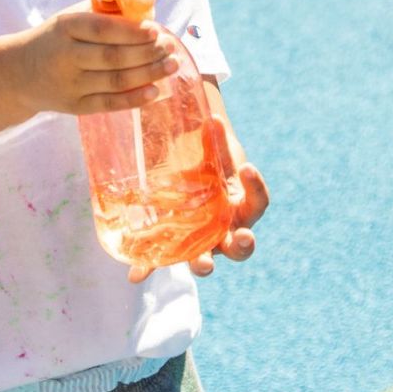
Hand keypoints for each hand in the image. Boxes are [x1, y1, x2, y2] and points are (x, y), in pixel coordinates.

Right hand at [22, 5, 177, 116]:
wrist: (18, 73)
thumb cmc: (55, 39)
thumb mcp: (68, 18)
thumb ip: (101, 12)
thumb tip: (145, 9)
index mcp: (64, 27)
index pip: (102, 30)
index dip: (132, 31)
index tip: (156, 30)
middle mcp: (65, 57)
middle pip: (113, 57)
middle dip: (148, 53)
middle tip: (171, 47)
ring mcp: (69, 85)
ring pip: (115, 81)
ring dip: (148, 74)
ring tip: (172, 65)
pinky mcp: (73, 107)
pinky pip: (108, 104)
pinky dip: (134, 99)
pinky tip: (155, 91)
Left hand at [128, 115, 268, 283]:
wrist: (193, 169)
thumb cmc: (211, 161)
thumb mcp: (214, 151)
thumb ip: (214, 139)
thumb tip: (212, 117)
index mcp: (241, 206)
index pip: (257, 202)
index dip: (256, 187)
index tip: (248, 167)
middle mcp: (226, 230)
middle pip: (240, 246)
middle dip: (242, 244)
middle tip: (242, 236)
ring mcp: (202, 241)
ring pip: (207, 258)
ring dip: (204, 263)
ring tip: (202, 265)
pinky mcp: (176, 245)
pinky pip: (163, 259)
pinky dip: (149, 266)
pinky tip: (134, 274)